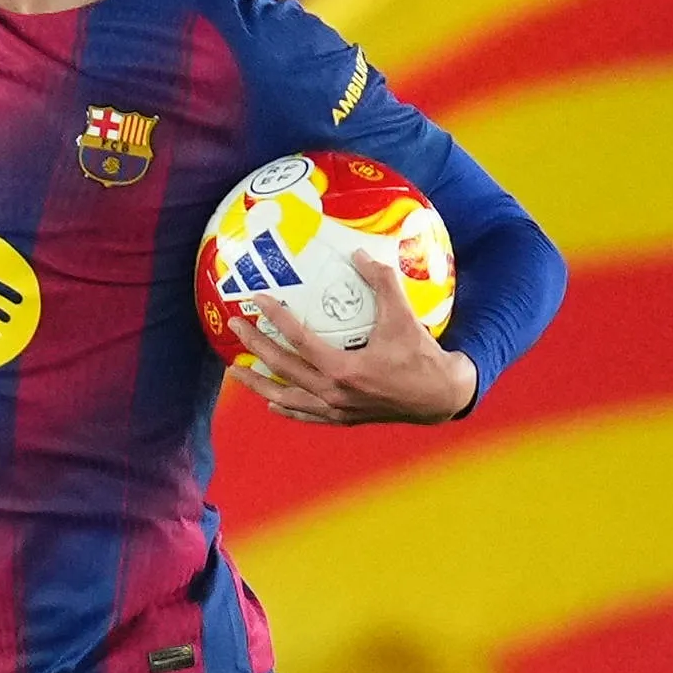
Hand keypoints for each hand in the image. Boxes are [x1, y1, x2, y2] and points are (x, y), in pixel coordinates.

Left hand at [223, 253, 478, 425]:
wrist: (439, 396)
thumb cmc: (421, 355)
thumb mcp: (403, 315)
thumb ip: (382, 281)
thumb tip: (358, 253)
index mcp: (345, 369)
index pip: (300, 341)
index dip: (276, 319)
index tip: (257, 300)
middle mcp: (334, 393)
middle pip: (284, 369)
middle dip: (255, 347)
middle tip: (233, 326)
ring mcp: (336, 410)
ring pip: (287, 398)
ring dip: (258, 384)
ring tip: (236, 372)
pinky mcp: (343, 419)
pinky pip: (306, 415)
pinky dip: (286, 408)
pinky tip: (271, 401)